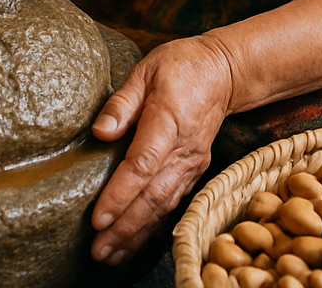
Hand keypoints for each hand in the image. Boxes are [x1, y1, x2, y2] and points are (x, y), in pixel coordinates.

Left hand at [88, 36, 232, 263]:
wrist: (225, 72)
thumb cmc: (181, 66)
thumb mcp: (146, 70)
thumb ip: (121, 103)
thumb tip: (100, 132)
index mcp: (168, 119)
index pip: (142, 164)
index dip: (120, 193)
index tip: (98, 217)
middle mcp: (184, 149)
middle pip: (153, 195)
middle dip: (124, 227)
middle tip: (97, 249)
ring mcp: (192, 162)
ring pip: (164, 205)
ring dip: (136, 233)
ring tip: (109, 254)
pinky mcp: (195, 170)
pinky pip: (173, 203)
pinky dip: (153, 226)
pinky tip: (133, 241)